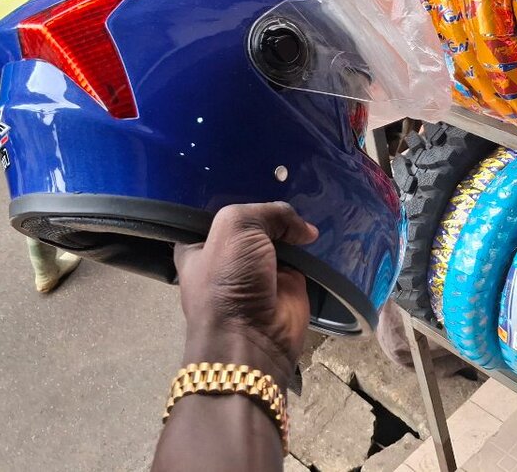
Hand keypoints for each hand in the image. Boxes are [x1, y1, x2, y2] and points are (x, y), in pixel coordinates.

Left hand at [174, 203, 317, 387]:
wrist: (251, 338)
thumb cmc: (228, 280)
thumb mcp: (236, 227)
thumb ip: (268, 212)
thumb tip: (304, 231)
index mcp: (199, 243)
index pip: (216, 210)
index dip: (235, 193)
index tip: (255, 178)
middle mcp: (228, 254)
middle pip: (252, 221)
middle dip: (268, 208)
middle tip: (289, 186)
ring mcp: (259, 269)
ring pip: (279, 236)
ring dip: (293, 225)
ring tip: (309, 200)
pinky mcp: (288, 282)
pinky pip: (302, 256)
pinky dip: (311, 246)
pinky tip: (317, 230)